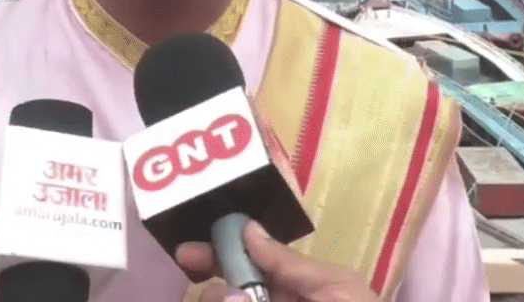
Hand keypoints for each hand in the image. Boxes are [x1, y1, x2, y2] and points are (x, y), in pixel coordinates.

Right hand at [174, 220, 377, 301]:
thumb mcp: (334, 291)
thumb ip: (289, 264)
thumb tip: (248, 228)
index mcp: (295, 291)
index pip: (248, 266)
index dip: (218, 256)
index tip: (188, 254)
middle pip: (225, 295)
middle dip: (217, 293)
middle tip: (227, 299)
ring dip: (223, 301)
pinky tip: (233, 301)